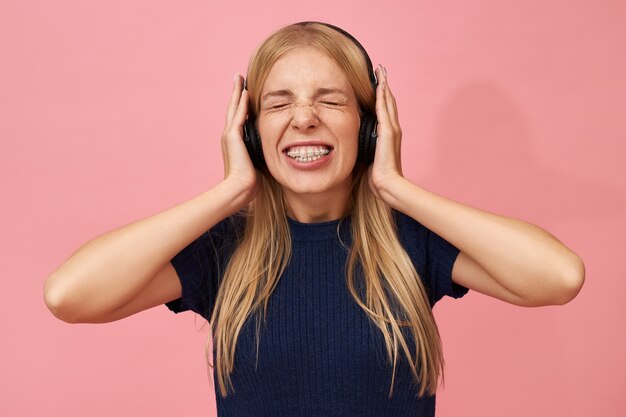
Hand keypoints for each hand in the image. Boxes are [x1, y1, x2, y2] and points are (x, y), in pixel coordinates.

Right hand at [221, 74, 257, 202]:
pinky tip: (245, 92)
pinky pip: (238, 115)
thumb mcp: (257, 161)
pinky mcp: (232, 137)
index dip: (242, 104)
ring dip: (237, 92)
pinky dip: (241, 103)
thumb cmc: (249, 181)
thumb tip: (276, 150)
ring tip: (239, 78)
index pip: (238, 117)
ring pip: (234, 108)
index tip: (246, 92)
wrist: (239, 188)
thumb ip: (261, 152)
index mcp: (235, 141)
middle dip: (237, 93)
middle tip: (239, 78)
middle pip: (233, 108)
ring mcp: (229, 135)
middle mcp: (229, 135)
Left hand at [368, 65, 403, 200]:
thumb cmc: (379, 175)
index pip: (386, 110)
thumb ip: (365, 146)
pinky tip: (380, 86)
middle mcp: (393, 129)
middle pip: (389, 101)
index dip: (382, 95)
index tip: (379, 83)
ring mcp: (392, 130)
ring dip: (384, 86)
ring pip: (388, 102)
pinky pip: (384, 110)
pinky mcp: (388, 133)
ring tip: (381, 72)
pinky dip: (383, 97)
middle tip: (381, 70)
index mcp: (389, 135)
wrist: (387, 184)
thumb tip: (353, 144)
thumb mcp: (369, 156)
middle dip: (385, 85)